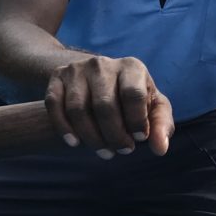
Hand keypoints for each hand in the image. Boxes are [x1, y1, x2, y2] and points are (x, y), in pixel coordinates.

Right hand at [44, 54, 174, 158]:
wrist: (96, 76)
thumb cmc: (131, 96)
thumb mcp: (152, 105)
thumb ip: (161, 125)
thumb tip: (160, 148)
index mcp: (131, 67)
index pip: (133, 95)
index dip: (136, 122)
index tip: (139, 138)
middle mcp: (102, 64)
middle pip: (104, 106)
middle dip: (114, 136)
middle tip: (122, 150)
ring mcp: (77, 69)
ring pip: (78, 109)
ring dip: (91, 137)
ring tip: (104, 151)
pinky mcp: (57, 77)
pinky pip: (54, 105)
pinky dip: (63, 128)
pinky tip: (75, 143)